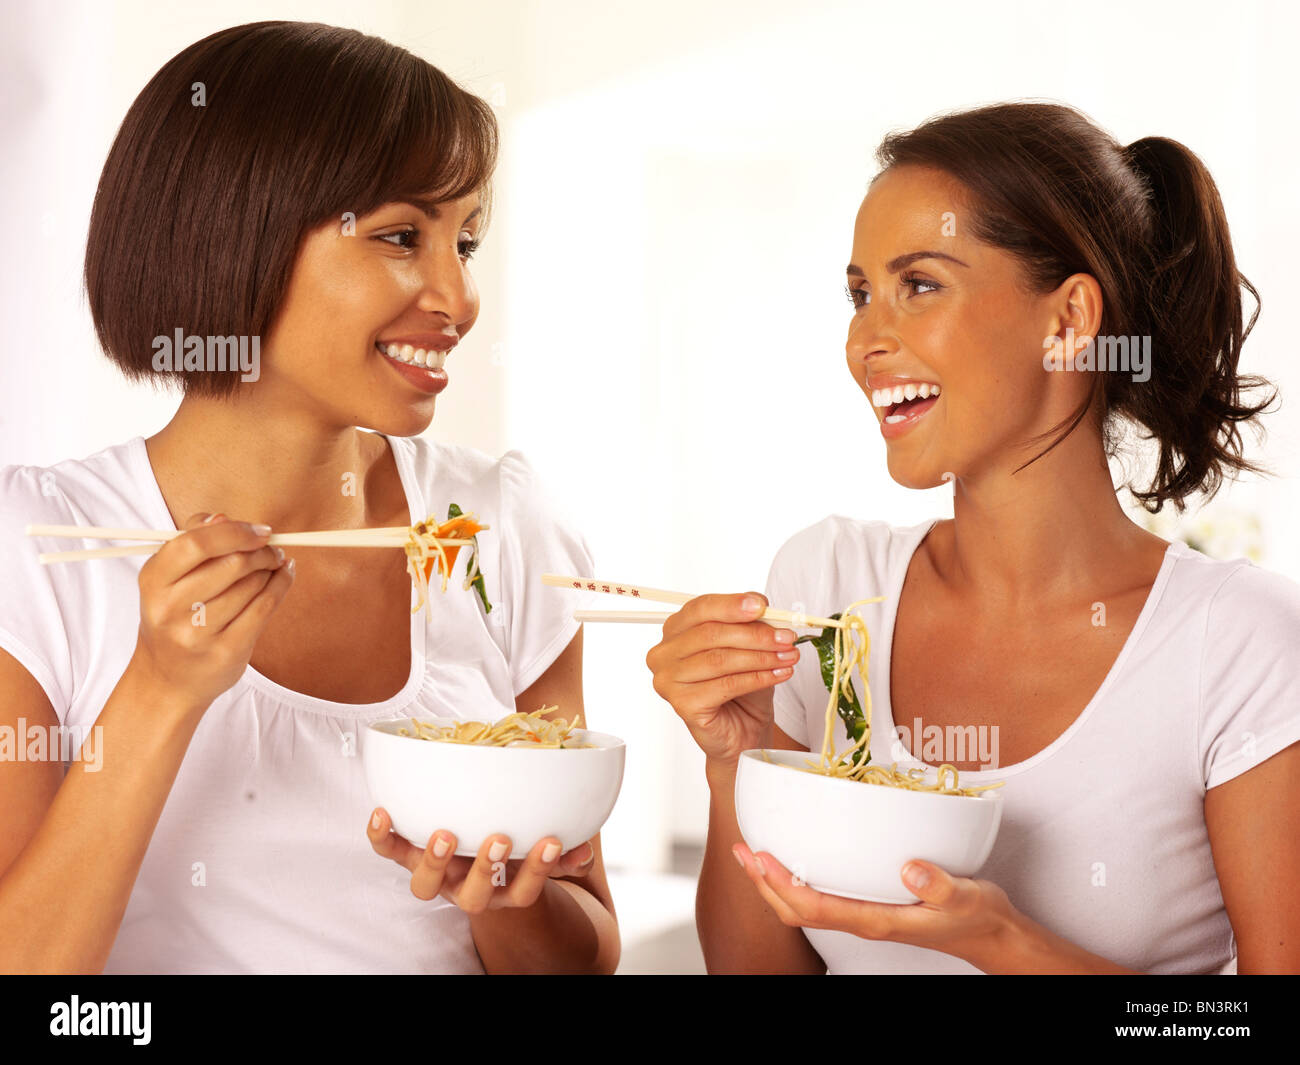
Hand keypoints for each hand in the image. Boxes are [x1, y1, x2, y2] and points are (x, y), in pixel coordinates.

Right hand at [131, 512, 292, 713]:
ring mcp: (197, 633)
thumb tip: (222, 517)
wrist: (168, 679)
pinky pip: (264, 608)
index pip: (196, 544)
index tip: (260, 531)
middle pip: (231, 564)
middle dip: (261, 551)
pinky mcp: (226, 651)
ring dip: (271, 569)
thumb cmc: (175, 616)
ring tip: (275, 564)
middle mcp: (170, 608)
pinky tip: (285, 576)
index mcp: (153, 581)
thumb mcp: (168, 577)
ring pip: (251, 585)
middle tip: (272, 549)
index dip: (235, 531)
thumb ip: (194, 540)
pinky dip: (281, 586)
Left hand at [366, 808, 596, 912]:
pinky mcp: (410, 855)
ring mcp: (437, 875)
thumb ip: (564, 852)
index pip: (522, 892)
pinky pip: (390, 851)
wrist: (475, 855)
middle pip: (472, 898)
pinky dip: (383, 835)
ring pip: (425, 886)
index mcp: (502, 891)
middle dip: (486, 870)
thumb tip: (584, 850)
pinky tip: (382, 811)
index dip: (537, 871)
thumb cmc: (514, 850)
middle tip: (499, 840)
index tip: (552, 843)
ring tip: (445, 833)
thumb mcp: (540, 851)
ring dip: (435, 862)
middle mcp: (466, 890)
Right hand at [645, 592, 798, 776]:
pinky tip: (778, 674)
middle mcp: (664, 653)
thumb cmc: (741, 688)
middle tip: (787, 637)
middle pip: (710, 634)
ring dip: (761, 657)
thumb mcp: (749, 647)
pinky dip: (757, 678)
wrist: (742, 732)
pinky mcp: (682, 704)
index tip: (762, 605)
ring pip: (719, 660)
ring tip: (789, 656)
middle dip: (755, 634)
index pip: (700, 608)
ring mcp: (668, 681)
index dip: (732, 605)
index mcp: (675, 630)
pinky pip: (725, 685)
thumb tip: (763, 606)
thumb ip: (750, 624)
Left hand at [732, 844, 1022, 971]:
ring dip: (774, 881)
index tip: (762, 858)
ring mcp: (863, 913)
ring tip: (754, 852)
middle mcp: (863, 919)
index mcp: (877, 919)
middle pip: (797, 910)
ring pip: (804, 905)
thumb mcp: (966, 897)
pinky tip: (795, 856)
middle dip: (764, 883)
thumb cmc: (976, 916)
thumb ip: (939, 885)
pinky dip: (797, 877)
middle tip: (743, 849)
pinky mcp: (868, 904)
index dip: (782, 885)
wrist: (991, 933)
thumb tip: (911, 871)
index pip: (815, 907)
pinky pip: (822, 896)